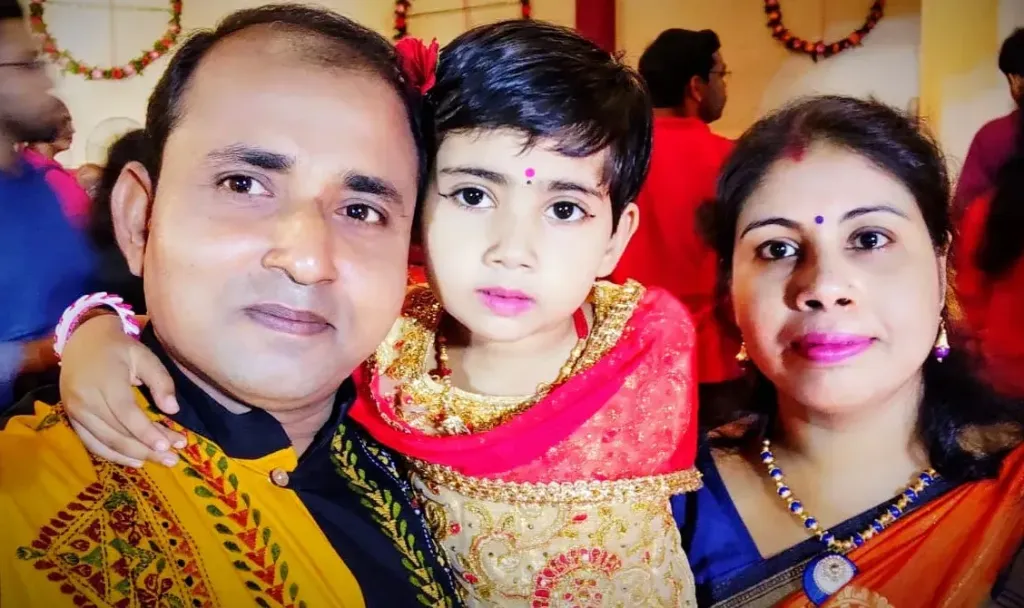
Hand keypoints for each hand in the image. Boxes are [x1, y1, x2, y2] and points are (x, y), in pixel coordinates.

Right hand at [60, 314, 185, 467]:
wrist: (82, 341)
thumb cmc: (119, 349)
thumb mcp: (145, 356)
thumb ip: (161, 381)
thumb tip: (172, 410)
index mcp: (104, 380)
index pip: (126, 413)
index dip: (146, 432)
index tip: (168, 446)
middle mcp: (85, 399)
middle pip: (117, 432)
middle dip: (146, 449)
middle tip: (173, 459)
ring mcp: (75, 411)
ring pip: (105, 442)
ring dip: (134, 456)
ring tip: (161, 462)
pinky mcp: (72, 419)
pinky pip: (92, 443)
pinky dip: (114, 455)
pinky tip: (136, 461)